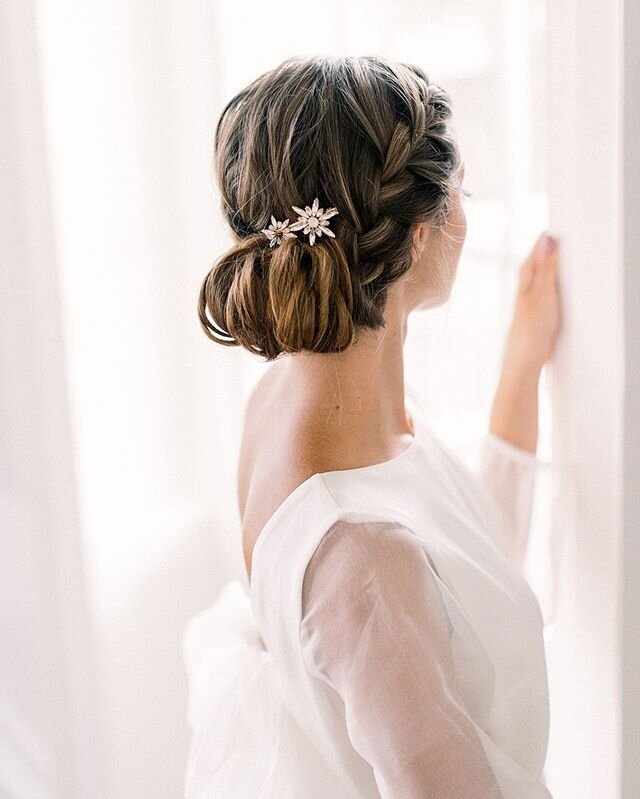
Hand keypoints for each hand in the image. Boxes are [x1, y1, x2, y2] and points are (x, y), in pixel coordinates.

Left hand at [504, 231, 561, 371]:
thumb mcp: (544, 293)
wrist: (524, 361)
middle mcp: (525, 292)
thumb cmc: (531, 329)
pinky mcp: (536, 318)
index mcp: (525, 281)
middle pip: (535, 266)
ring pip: (538, 282)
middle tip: (553, 240)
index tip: (553, 230)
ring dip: (546, 271)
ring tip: (554, 260)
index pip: (535, 254)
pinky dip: (550, 289)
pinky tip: (554, 294)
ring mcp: (529, 305)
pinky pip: (544, 296)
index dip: (544, 242)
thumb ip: (547, 268)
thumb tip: (547, 240)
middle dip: (544, 254)